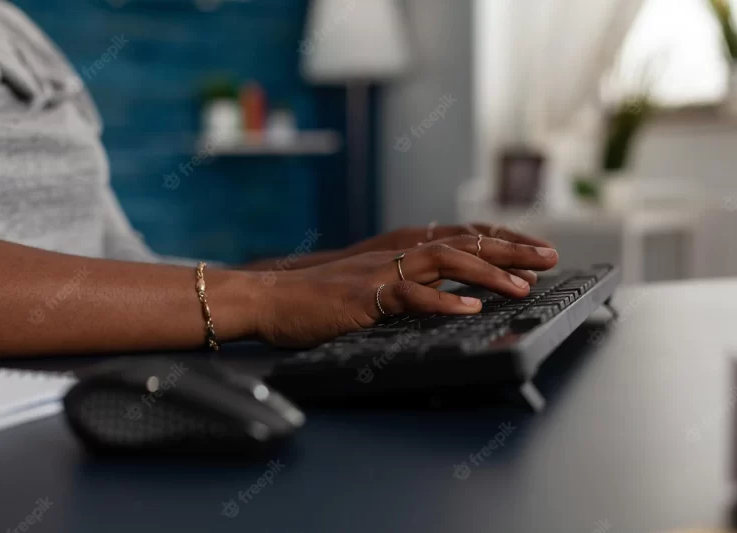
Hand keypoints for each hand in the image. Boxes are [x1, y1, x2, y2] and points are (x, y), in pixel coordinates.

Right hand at [250, 234, 558, 347]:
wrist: (272, 298)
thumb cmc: (317, 298)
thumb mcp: (369, 286)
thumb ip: (404, 285)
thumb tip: (443, 296)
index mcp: (399, 252)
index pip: (460, 239)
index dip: (500, 244)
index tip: (533, 253)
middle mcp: (396, 255)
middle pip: (463, 243)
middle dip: (510, 251)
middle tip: (549, 258)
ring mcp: (381, 273)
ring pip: (443, 262)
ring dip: (486, 274)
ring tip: (521, 286)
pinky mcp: (364, 296)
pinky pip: (408, 296)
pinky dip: (440, 302)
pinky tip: (468, 310)